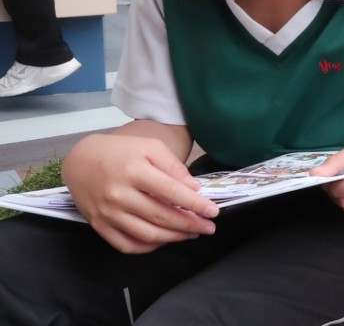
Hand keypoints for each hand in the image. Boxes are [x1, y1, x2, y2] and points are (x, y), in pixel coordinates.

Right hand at [62, 134, 218, 253]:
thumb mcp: (149, 147)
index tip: (213, 211)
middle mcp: (119, 195)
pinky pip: (126, 245)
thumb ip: (173, 167)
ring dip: (174, 237)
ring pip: (147, 234)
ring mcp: (107, 213)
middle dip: (190, 224)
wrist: (81, 160)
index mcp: (134, 171)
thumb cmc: (121, 151)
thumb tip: (193, 188)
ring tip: (192, 233)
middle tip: (209, 227)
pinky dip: (148, 247)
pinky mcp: (99, 225)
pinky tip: (164, 240)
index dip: (195, 204)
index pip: (172, 192)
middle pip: (161, 216)